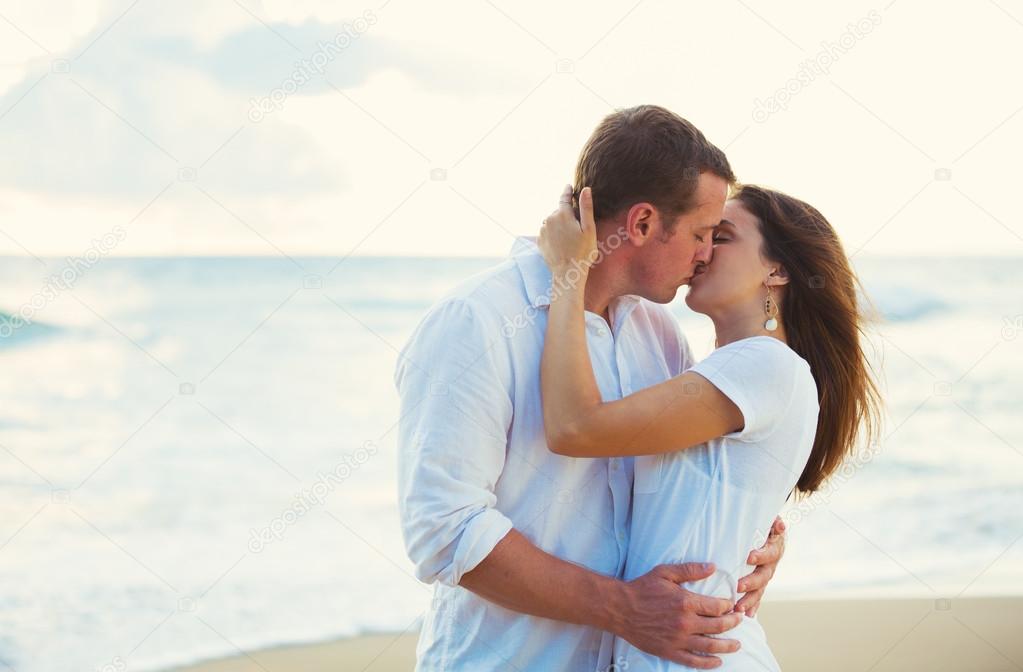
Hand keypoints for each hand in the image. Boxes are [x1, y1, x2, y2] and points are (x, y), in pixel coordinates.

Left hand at [537, 185, 597, 275]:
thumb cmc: (582, 251)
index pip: (564, 198)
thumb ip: (586, 208)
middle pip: (558, 211)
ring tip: (568, 237)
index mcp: (562, 214)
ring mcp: (543, 231)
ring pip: (552, 221)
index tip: (568, 186)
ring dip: (558, 224)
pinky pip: (547, 232)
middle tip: (576, 227)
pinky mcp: (539, 241)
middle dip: (566, 214)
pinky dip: (553, 234)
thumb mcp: (589, 229)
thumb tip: (585, 189)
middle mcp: (549, 219)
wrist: (567, 272)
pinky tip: (561, 243)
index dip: (567, 191)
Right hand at [613, 563, 741, 668]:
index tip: (732, 605)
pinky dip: (708, 663)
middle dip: (733, 623)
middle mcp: (685, 623)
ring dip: (727, 645)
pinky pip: (693, 661)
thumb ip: (690, 570)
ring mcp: (678, 639)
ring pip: (710, 645)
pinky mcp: (669, 651)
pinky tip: (717, 661)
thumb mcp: (665, 573)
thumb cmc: (642, 588)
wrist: (620, 608)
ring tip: (737, 644)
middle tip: (739, 620)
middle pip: (718, 626)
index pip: (717, 606)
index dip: (728, 606)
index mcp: (685, 602)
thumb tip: (713, 567)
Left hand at [734, 517, 786, 616]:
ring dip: (751, 599)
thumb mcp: (767, 519)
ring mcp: (767, 575)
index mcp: (774, 547)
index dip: (761, 555)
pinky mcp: (761, 583)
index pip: (770, 552)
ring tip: (739, 607)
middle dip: (751, 581)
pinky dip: (754, 606)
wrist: (768, 533)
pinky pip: (758, 596)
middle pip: (764, 575)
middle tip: (738, 586)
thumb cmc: (762, 524)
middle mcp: (772, 564)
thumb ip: (773, 522)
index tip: (749, 557)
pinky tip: (748, 615)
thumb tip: (780, 525)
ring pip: (760, 589)